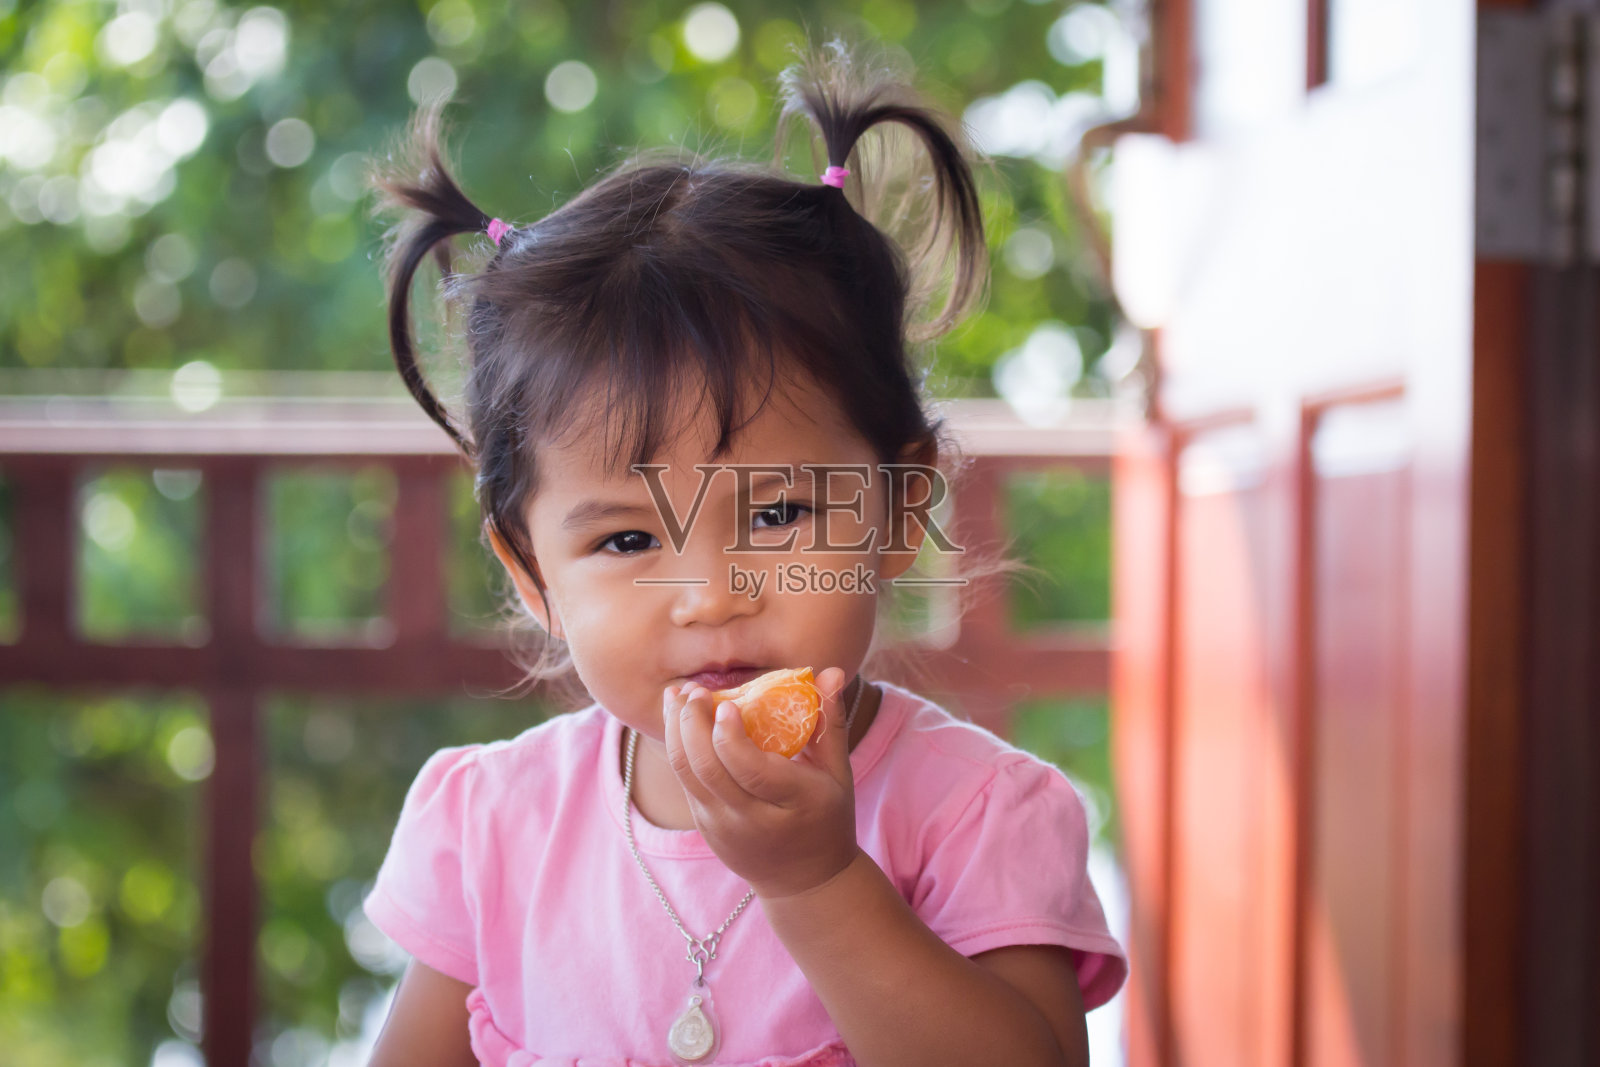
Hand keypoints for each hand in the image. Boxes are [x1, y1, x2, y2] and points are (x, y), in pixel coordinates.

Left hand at [662, 666, 858, 899]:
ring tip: (676, 695)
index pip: (752, 771)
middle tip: (695, 689)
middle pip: (708, 769)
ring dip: (675, 730)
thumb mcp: (838, 774)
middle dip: (693, 723)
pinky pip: (684, 781)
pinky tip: (677, 718)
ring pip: (686, 774)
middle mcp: (752, 819)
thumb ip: (830, 722)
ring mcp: (723, 826)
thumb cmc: (827, 816)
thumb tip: (832, 671)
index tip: (725, 701)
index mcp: (793, 803)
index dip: (731, 737)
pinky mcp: (705, 827)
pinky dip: (677, 746)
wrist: (805, 882)